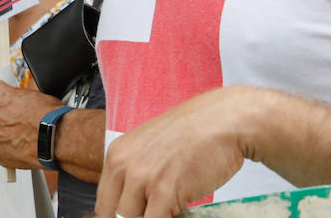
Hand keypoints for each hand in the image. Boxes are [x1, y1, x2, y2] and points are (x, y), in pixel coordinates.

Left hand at [0, 79, 63, 169]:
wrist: (53, 138)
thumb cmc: (45, 115)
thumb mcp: (31, 91)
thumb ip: (14, 95)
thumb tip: (16, 99)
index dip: (4, 96)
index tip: (11, 101)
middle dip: (0, 115)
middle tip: (17, 117)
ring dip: (1, 131)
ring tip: (21, 132)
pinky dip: (5, 147)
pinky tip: (20, 143)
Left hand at [95, 87, 254, 217]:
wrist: (226, 121)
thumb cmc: (197, 134)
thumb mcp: (152, 149)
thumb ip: (136, 175)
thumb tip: (130, 207)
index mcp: (117, 154)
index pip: (104, 203)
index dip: (120, 215)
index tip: (137, 215)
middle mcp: (123, 165)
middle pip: (114, 215)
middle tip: (156, 212)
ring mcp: (141, 178)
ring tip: (170, 210)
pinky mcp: (163, 191)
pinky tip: (180, 213)